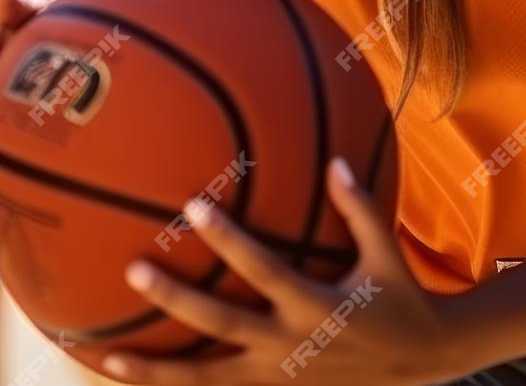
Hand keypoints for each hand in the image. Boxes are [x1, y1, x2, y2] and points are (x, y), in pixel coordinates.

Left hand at [102, 157, 457, 384]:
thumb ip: (360, 209)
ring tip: (105, 354)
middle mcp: (289, 345)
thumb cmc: (400, 298)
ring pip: (205, 377)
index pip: (262, 268)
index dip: (228, 239)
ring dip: (155, 369)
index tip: (194, 205)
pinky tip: (136, 378)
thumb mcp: (387, 254)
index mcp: (316, 306)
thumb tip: (337, 161)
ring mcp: (277, 377)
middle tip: (133, 271)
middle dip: (175, 299)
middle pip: (220, 324)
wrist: (420, 364)